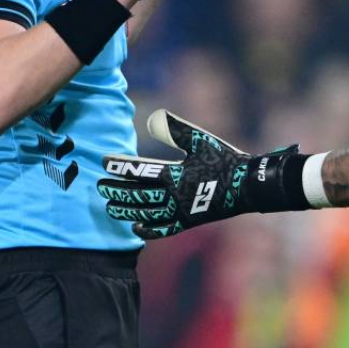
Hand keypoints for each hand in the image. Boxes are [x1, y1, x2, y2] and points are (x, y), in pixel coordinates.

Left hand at [98, 110, 307, 238]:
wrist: (247, 186)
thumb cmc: (225, 160)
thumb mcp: (202, 141)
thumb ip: (177, 130)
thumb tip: (156, 116)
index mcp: (176, 174)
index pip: (140, 171)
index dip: (120, 166)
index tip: (104, 161)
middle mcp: (174, 196)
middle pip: (137, 195)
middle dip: (116, 190)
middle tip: (100, 186)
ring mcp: (180, 212)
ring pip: (145, 214)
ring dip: (125, 211)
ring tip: (110, 207)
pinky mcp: (188, 222)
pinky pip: (163, 230)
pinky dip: (147, 231)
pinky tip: (135, 228)